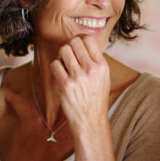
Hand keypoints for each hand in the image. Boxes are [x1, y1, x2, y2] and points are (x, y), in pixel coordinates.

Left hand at [50, 35, 116, 160]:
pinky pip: (55, 64)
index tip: (77, 48)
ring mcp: (78, 77)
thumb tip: (83, 44)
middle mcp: (91, 69)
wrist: (90, 121)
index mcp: (102, 66)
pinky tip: (60, 75)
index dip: (80, 40)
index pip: (88, 39)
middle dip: (69, 47)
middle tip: (69, 58)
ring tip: (64, 66)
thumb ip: (96, 61)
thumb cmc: (95, 99)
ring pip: (63, 50)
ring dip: (61, 56)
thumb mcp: (104, 78)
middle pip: (74, 42)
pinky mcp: (65, 85)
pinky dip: (55, 68)